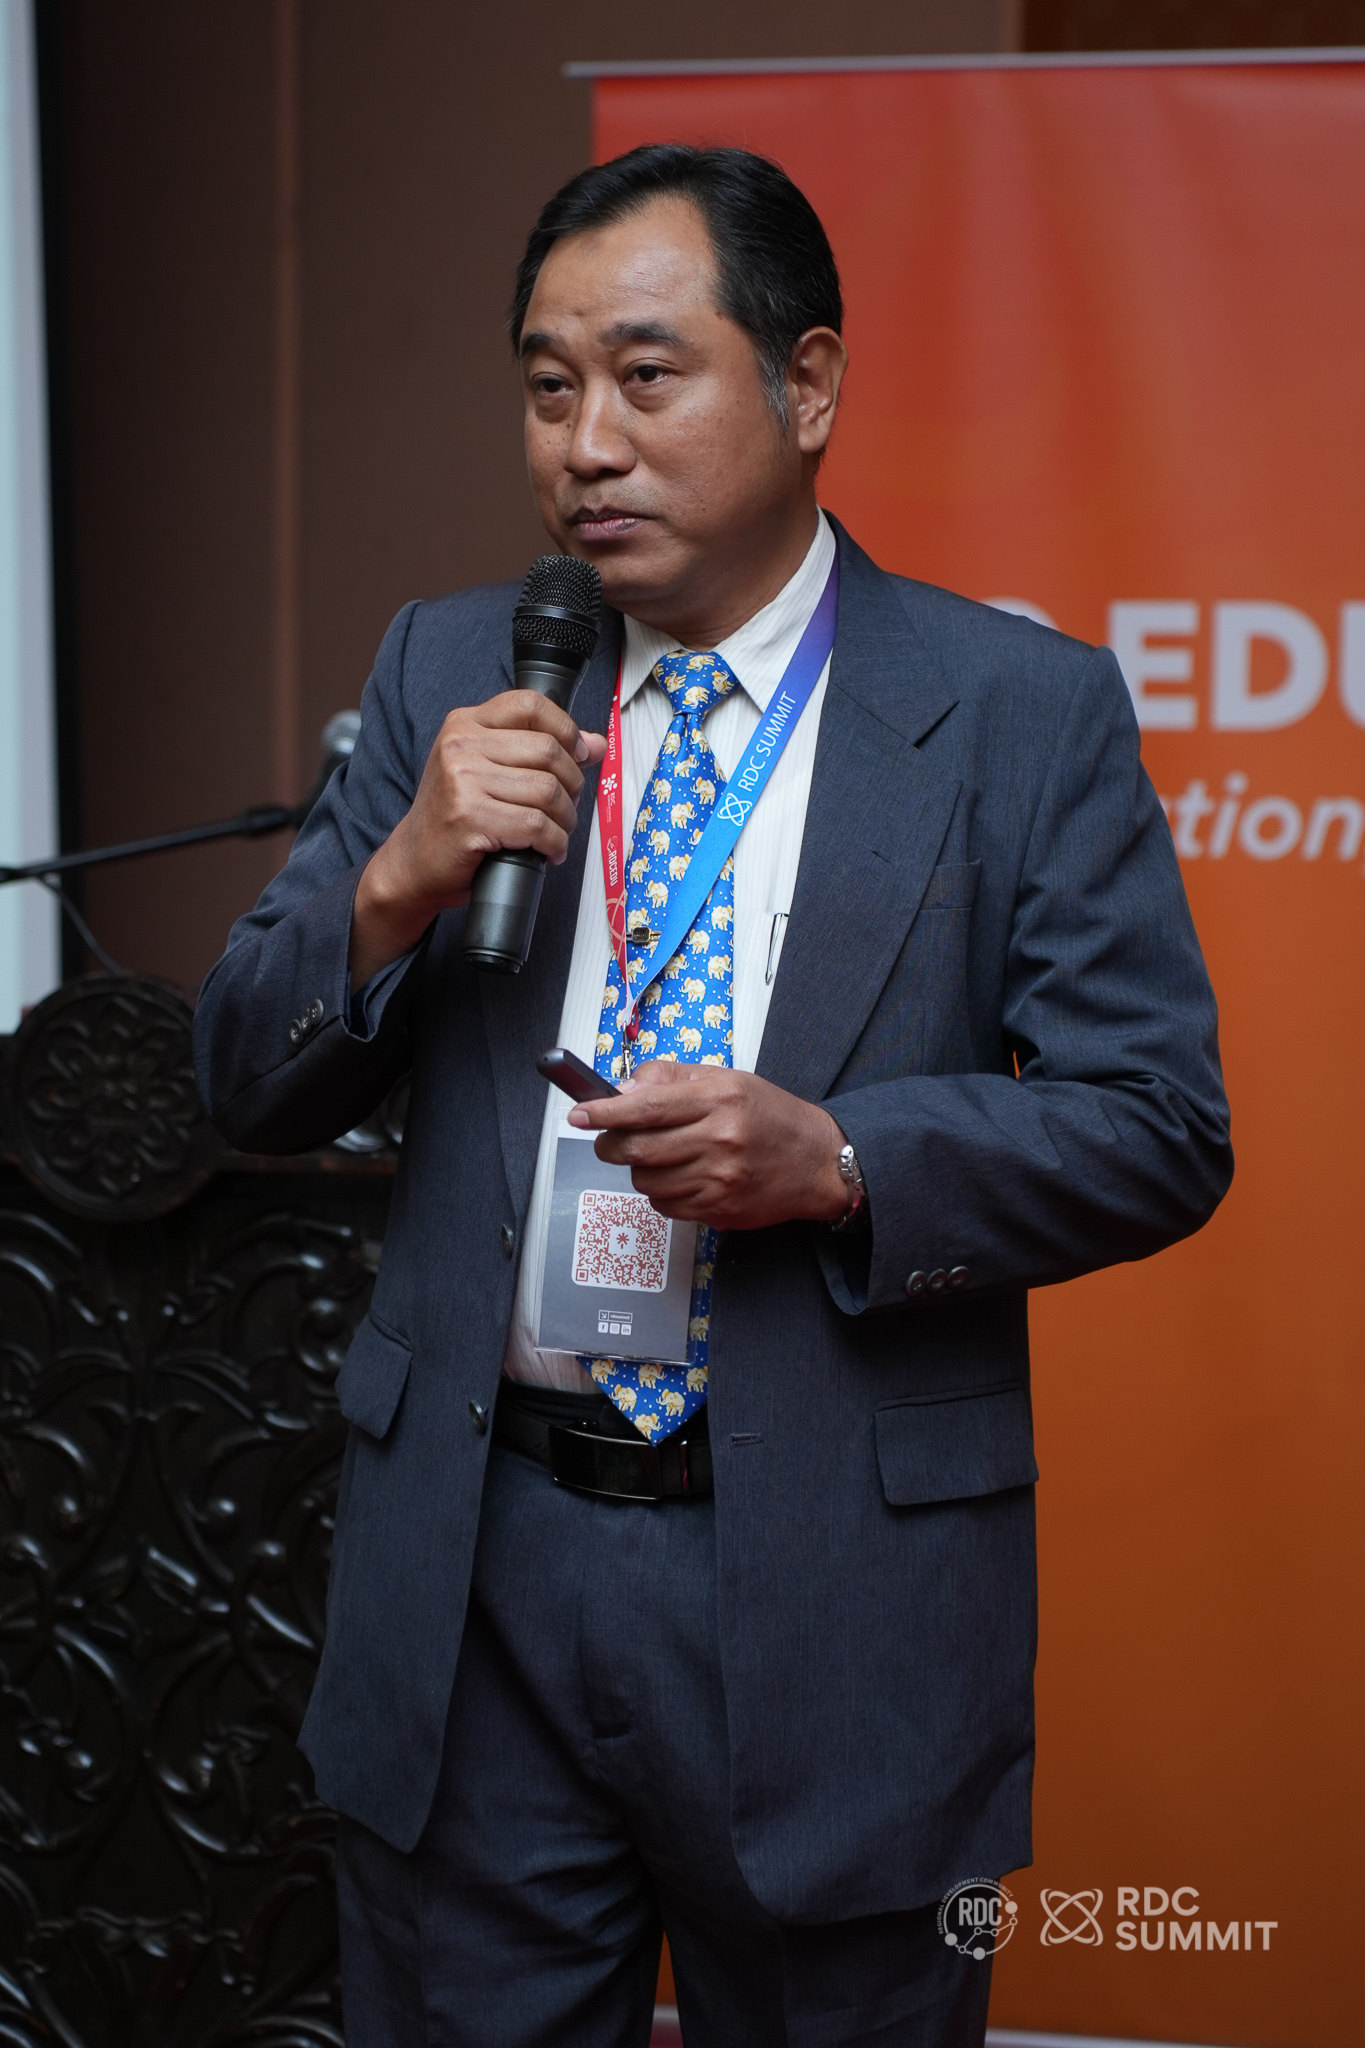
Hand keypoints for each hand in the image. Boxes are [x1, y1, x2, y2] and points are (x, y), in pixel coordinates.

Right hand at [349, 692, 606, 983]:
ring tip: (556, 832)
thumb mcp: (484, 769)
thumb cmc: (453, 817)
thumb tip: (594, 744)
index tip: (578, 753)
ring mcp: (463, 781)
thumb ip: (533, 750)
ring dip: (565, 819)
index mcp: (464, 724)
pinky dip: (554, 843)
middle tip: (566, 807)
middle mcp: (460, 746)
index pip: (530, 704)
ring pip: (548, 791)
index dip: (566, 728)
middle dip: (571, 784)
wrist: (414, 862)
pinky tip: (547, 850)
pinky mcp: (470, 818)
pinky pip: (537, 825)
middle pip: (548, 750)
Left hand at [567, 1062, 849, 1230]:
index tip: (580, 1113)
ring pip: (646, 1181)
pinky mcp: (719, 1209)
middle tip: (607, 1139)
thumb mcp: (726, 1079)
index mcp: (719, 1098)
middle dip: (610, 1145)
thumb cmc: (771, 1116)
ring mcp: (719, 1179)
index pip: (646, 1106)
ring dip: (638, 1170)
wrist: (817, 1162)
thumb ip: (671, 1078)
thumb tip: (621, 1090)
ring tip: (658, 1156)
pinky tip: (679, 1177)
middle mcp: (720, 1139)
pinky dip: (660, 1192)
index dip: (605, 1112)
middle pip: (638, 1149)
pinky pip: (665, 1205)